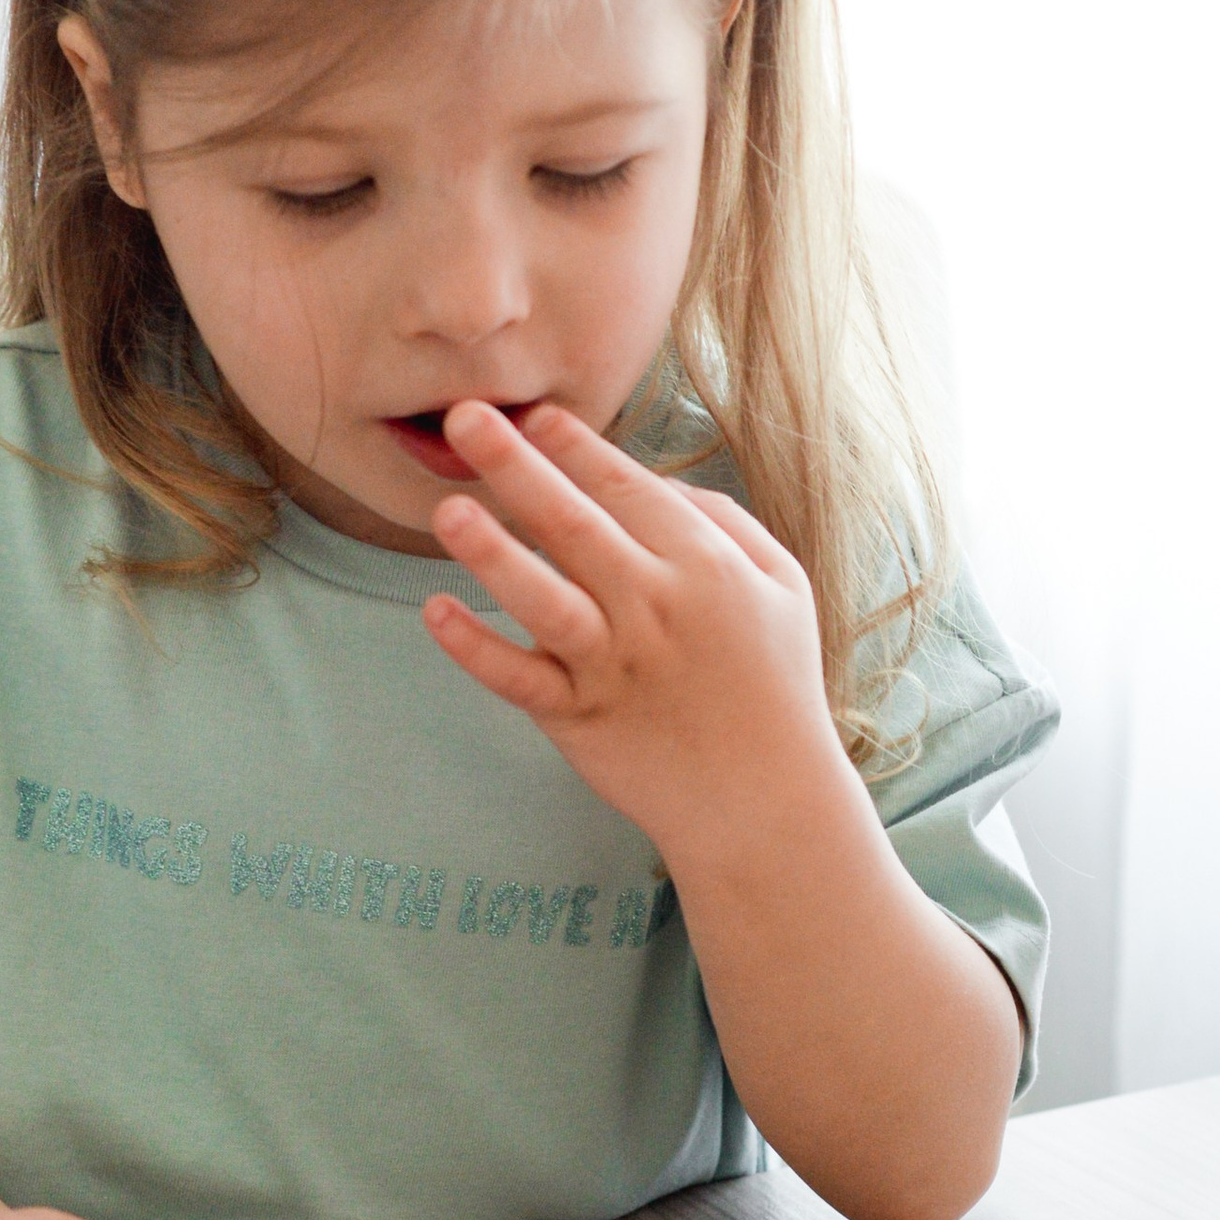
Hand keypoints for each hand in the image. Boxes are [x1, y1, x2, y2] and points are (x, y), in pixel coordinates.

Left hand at [421, 397, 834, 862]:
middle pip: (574, 523)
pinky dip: (475, 649)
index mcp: (704, 566)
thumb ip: (723, 522)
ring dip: (491, 552)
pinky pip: (519, 679)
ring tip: (446, 511)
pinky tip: (436, 614)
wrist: (766, 804)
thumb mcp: (782, 585)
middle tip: (466, 416)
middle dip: (518, 465)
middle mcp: (654, 607)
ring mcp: (613, 665)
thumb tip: (653, 480)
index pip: (628, 488)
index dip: (576, 446)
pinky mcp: (580, 719)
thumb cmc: (775, 685)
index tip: (532, 414)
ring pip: (543, 597)